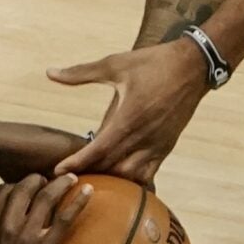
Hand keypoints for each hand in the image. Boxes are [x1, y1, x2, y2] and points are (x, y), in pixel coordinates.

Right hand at [0, 174, 90, 243]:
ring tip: (72, 178)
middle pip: (23, 188)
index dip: (16, 187)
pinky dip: (78, 201)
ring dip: (61, 183)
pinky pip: (65, 218)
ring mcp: (25, 236)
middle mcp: (4, 226)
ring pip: (45, 197)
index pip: (2, 193)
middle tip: (49, 181)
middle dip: (37, 180)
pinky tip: (89, 191)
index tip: (26, 189)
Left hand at [48, 39, 207, 182]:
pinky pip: (148, 174)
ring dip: (110, 179)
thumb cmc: (153, 63)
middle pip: (111, 167)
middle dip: (88, 174)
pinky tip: (117, 178)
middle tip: (67, 177)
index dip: (77, 163)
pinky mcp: (166, 148)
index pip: (98, 150)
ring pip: (129, 176)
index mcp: (129, 117)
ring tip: (91, 178)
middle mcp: (144, 137)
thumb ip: (81, 72)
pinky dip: (131, 180)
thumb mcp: (115, 64)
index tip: (58, 170)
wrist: (193, 66)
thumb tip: (50, 72)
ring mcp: (157, 145)